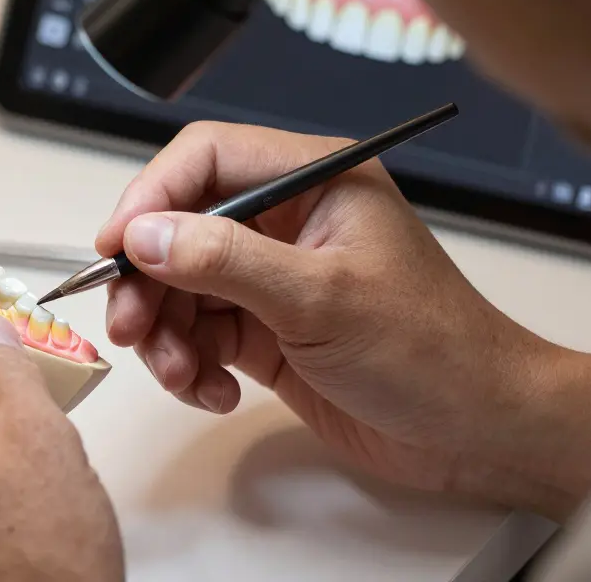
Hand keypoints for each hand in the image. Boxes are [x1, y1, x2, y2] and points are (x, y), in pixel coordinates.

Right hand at [96, 121, 590, 521]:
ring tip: (181, 376)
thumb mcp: (321, 298)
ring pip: (180, 286)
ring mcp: (272, 277)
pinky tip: (216, 393)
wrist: (476, 432)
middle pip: (179, 226)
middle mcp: (286, 220)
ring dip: (166, 333)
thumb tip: (144, 235)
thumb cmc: (429, 350)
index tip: (113, 246)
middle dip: (148, 281)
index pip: (206, 158)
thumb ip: (226, 261)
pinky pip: (198, 334)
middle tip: (130, 328)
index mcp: (313, 180)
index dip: (150, 195)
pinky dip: (191, 366)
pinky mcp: (265, 330)